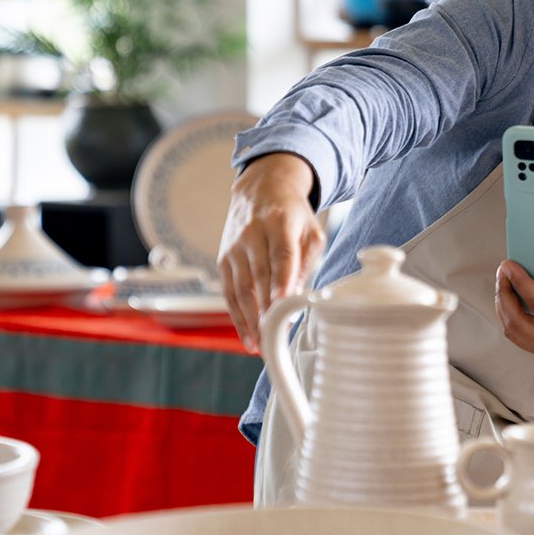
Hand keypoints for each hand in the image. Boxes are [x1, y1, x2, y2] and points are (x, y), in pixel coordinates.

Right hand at [217, 152, 326, 352]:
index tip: (284, 305)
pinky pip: (229, 292)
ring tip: (261, 345)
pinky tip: (248, 336)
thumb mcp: (310, 232)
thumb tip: (297, 301)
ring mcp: (234, 247)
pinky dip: (238, 316)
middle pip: (259, 276)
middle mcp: (252, 234)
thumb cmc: (293, 216)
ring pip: (241, 288)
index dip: (283, 281)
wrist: (261, 190)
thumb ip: (305, 264)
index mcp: (280, 222)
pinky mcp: (223, 259)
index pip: (282, 255)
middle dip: (265, 309)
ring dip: (250, 319)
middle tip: (275, 337)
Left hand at [495, 245, 533, 396]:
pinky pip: (521, 341)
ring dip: (504, 309)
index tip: (511, 267)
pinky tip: (514, 305)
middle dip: (504, 295)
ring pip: (514, 334)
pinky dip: (512, 321)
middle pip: (516, 322)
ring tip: (504, 287)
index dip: (521, 284)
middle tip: (503, 274)